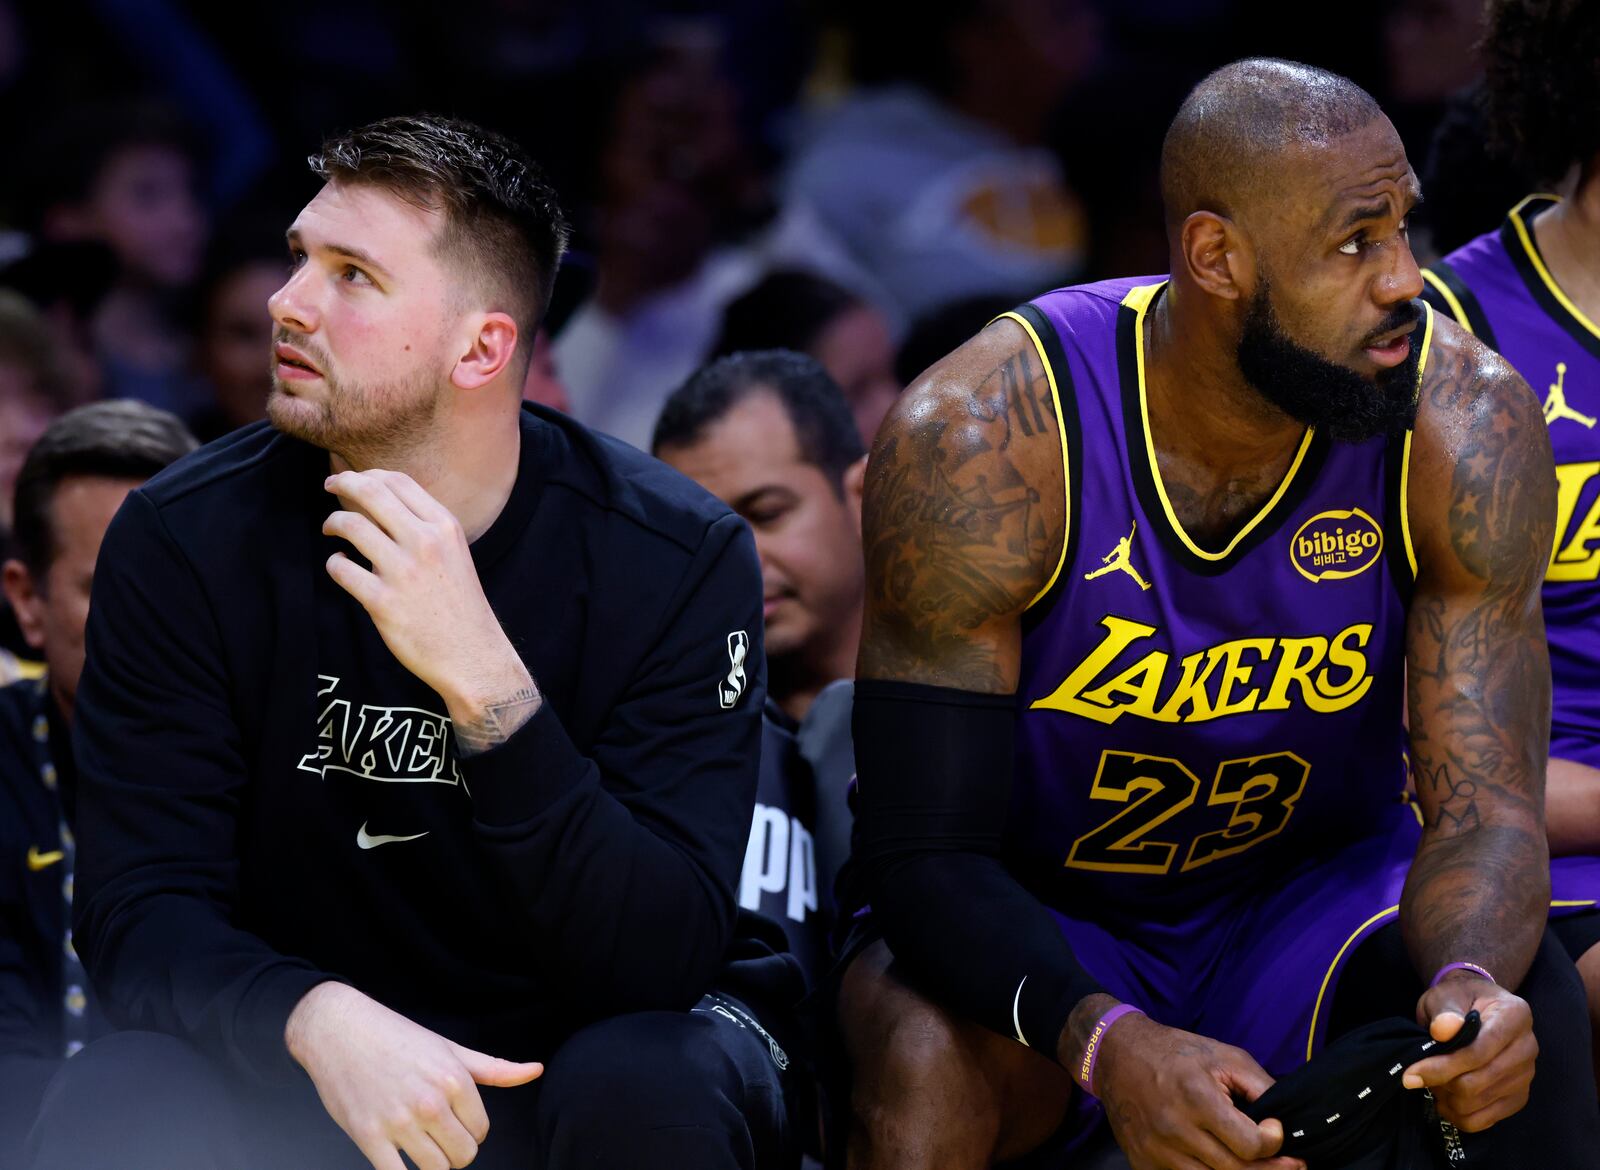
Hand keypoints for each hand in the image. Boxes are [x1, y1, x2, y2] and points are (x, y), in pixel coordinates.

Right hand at [287, 982, 542, 1169]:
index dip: (470, 1130)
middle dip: (455, 1150)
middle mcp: (431, 1102)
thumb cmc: (395, 1036)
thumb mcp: (450, 1048)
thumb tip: (536, 1071)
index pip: (481, 1131)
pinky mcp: (368, 1137)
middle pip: (463, 1155)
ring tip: (422, 1147)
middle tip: (439, 1136)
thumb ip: (495, 1069)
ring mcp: (399, 1122)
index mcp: (454, 1080)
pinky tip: (401, 1161)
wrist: (338, 1030)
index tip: (455, 1121)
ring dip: (433, 1165)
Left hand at [323, 470, 538, 737]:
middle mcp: (425, 542)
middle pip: (371, 492)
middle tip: (329, 486)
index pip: (398, 481)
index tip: (354, 479)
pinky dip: (334, 563)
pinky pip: (341, 569)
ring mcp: (403, 572)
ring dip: (333, 523)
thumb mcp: (454, 554)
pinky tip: (340, 566)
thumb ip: (425, 528)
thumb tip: (381, 503)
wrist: (472, 655)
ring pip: (350, 525)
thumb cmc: (460, 606)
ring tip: (330, 530)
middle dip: (342, 483)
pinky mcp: (382, 602)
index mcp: (445, 527)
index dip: (368, 474)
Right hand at [1094, 1014, 1304, 1169]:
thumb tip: (1287, 1122)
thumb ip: (1261, 1087)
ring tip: (1258, 1166)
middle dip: (1271, 1169)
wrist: (1117, 1055)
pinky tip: (1220, 1163)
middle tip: (1292, 1166)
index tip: (1275, 1130)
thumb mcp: (1225, 1056)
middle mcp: (1174, 1129)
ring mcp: (1156, 1151)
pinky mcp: (1143, 1163)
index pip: (1249, 1144)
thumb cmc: (1177, 1053)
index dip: (1273, 1142)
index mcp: (1196, 1097)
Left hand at [1404, 974, 1535, 1130]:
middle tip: (1419, 1074)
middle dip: (1442, 1082)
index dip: (1444, 1066)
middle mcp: (1528, 1047)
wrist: (1475, 1007)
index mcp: (1515, 1016)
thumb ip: (1445, 1011)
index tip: (1412, 1073)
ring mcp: (1526, 1075)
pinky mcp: (1519, 1096)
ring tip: (1433, 1081)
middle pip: (1480, 1082)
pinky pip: (1488, 1120)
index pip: (1479, 1051)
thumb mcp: (1446, 995)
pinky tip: (1445, 1099)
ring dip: (1448, 1098)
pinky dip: (1460, 1115)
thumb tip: (1443, 1030)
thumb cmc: (1459, 999)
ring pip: (1481, 1103)